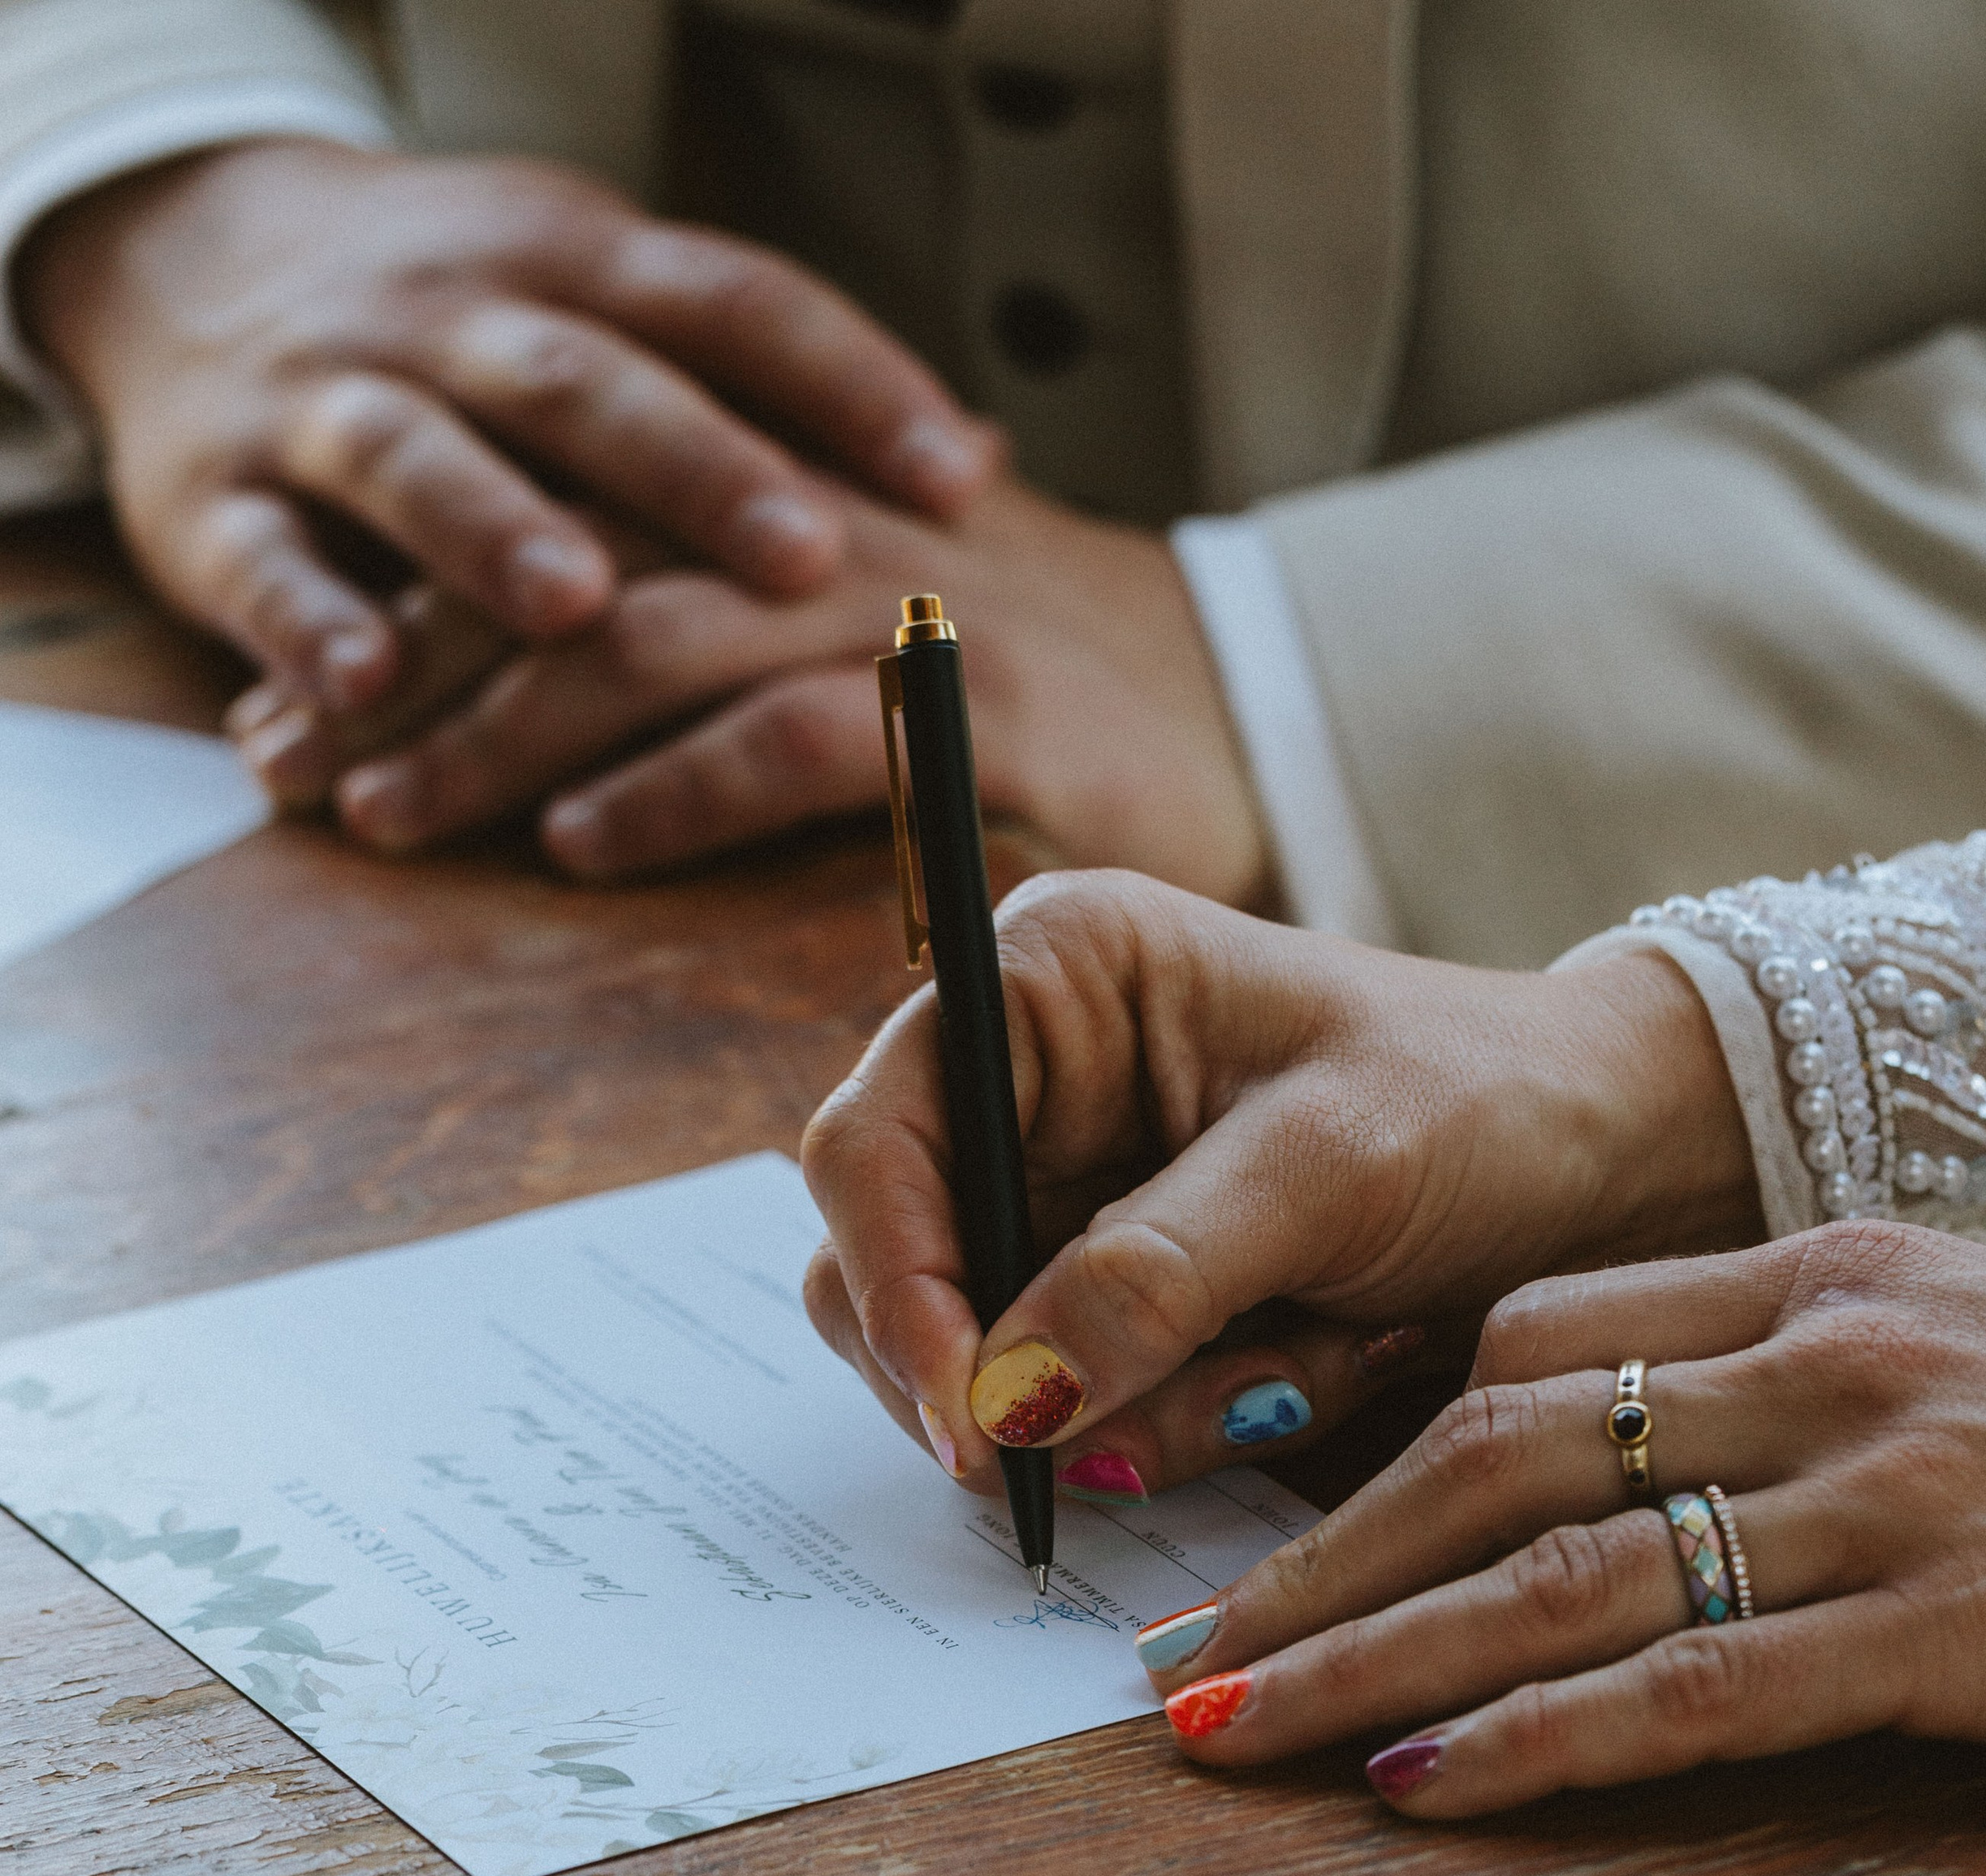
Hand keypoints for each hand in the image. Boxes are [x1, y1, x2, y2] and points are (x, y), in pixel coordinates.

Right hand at [18, 137, 997, 712]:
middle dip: (698, 468)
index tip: (961, 479)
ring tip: (580, 608)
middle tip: (805, 554)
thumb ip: (773, 394)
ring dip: (497, 531)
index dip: (850, 384)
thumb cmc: (460, 326)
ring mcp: (327, 398)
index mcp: (575, 269)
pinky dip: (304, 621)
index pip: (736, 306)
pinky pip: (260, 557)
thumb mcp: (610, 315)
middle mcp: (453, 317)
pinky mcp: (212, 496)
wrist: (177, 254)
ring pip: (417, 453)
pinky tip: (362, 690)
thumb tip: (987, 470)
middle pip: (590, 383)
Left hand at [228, 473, 1271, 905]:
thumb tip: (555, 711)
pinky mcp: (980, 710)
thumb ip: (728, 637)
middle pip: (567, 563)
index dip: (413, 603)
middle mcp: (825, 519)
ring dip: (498, 736)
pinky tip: (576, 847)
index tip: (300, 694)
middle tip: (296, 768)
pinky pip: (785, 738)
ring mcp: (904, 607)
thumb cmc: (1045, 693)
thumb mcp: (868, 634)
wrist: (1252, 704)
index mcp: (781, 487)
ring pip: (648, 640)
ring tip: (389, 814)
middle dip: (411, 669)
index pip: (556, 515)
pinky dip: (668, 794)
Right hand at [801, 868, 1758, 1491]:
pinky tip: (1310, 1366)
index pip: (873, 1146)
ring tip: (1301, 1358)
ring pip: (987, 1374)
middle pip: (895, 1277)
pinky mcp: (1121, 1312)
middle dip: (1015, 1375)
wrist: (1613, 1171)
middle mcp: (1027, 1096)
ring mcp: (1068, 1213)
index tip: (967, 1416)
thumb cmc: (1485, 1103)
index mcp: (1047, 987)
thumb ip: (1155, 1275)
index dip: (894, 1284)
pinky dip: (1190, 1426)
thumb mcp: (1327, 1168)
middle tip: (1121, 1438)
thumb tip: (1002, 1397)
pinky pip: (1086, 1419)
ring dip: (1139, 1409)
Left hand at [1145, 1222, 1985, 1813]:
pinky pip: (1699, 1685)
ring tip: (1231, 1731)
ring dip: (1369, 1659)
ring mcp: (1892, 1490)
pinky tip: (1427, 1785)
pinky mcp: (1953, 1623)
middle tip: (1178, 1655)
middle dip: (1315, 1563)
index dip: (1376, 1449)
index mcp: (1817, 1276)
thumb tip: (1566, 1465)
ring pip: (1561, 1573)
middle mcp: (1830, 1362)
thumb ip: (1768, 1374)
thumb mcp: (1948, 1346)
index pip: (1536, 1340)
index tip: (1266, 1540)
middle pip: (1499, 1453)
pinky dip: (1547, 1738)